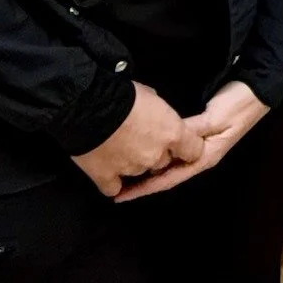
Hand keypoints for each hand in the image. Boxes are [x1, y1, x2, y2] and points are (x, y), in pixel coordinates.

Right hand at [72, 83, 203, 198]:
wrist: (88, 106)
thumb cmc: (123, 94)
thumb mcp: (151, 95)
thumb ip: (160, 113)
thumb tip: (155, 116)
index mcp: (173, 134)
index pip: (194, 151)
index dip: (186, 147)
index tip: (179, 144)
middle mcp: (156, 155)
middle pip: (163, 163)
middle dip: (155, 153)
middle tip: (139, 139)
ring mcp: (132, 169)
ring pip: (139, 173)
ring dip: (132, 163)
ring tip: (117, 147)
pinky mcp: (107, 177)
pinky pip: (114, 188)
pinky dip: (111, 181)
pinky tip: (106, 171)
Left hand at [114, 82, 268, 201]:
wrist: (255, 90)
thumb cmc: (238, 105)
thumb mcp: (216, 118)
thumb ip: (192, 130)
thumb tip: (168, 141)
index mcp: (205, 157)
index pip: (170, 178)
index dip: (146, 188)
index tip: (122, 195)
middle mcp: (200, 156)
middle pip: (166, 175)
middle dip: (142, 183)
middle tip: (114, 186)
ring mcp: (199, 147)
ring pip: (168, 164)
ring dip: (147, 170)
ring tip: (123, 171)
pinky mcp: (197, 135)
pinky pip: (171, 151)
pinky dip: (156, 154)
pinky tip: (144, 151)